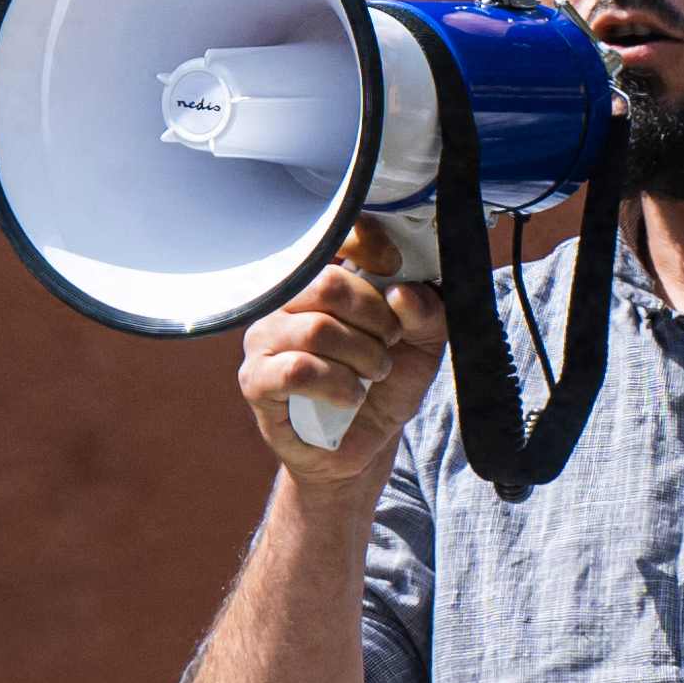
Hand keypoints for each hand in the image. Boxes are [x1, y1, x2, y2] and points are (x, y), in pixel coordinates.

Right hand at [237, 226, 442, 496]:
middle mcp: (287, 299)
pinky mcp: (257, 380)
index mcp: (324, 277)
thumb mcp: (424, 345)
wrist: (363, 447)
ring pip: (317, 329)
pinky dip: (337, 385)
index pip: (336, 235)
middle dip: (374, 317)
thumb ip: (426, 313)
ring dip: (362, 357)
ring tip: (373, 374)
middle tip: (390, 342)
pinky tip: (349, 398)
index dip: (372, 249)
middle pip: (328, 284)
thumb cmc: (385, 386)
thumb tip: (403, 294)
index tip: (395, 272)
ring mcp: (266, 338)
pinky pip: (297, 370)